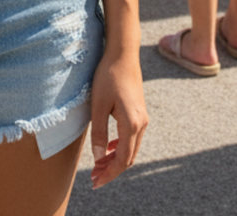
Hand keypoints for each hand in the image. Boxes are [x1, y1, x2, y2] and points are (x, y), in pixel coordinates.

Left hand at [89, 51, 147, 188]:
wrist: (123, 54)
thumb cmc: (108, 76)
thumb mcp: (97, 104)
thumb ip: (99, 132)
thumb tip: (99, 158)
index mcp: (131, 124)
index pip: (122, 159)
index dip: (109, 173)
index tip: (95, 181)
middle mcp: (141, 124)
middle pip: (129, 158)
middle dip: (111, 170)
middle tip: (94, 178)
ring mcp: (143, 119)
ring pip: (131, 149)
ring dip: (116, 160)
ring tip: (99, 166)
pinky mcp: (140, 113)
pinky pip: (132, 139)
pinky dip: (120, 148)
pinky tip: (108, 149)